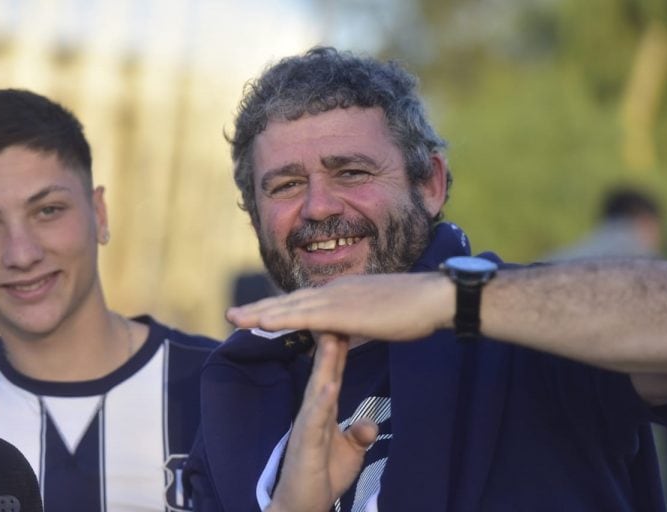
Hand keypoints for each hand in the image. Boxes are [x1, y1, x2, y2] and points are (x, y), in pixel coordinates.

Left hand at [227, 273, 452, 341]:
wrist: (433, 297)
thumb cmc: (413, 309)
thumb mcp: (376, 317)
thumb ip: (356, 323)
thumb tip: (342, 334)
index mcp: (342, 292)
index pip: (303, 302)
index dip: (278, 308)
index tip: (257, 315)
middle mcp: (334, 291)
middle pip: (289, 302)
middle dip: (260, 309)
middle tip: (233, 314)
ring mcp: (337, 299)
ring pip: (290, 307)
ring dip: (260, 313)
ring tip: (235, 318)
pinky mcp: (343, 312)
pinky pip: (304, 317)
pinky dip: (281, 318)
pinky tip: (262, 322)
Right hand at [266, 334, 377, 511]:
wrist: (302, 507)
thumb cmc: (322, 476)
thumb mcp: (349, 453)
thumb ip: (358, 435)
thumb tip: (370, 424)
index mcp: (324, 408)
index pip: (333, 370)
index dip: (341, 345)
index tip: (349, 318)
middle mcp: (313, 409)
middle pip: (324, 369)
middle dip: (330, 341)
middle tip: (338, 311)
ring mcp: (308, 423)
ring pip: (317, 387)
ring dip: (324, 363)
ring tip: (332, 336)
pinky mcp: (305, 442)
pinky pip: (315, 419)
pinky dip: (322, 402)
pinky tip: (330, 385)